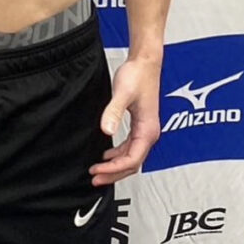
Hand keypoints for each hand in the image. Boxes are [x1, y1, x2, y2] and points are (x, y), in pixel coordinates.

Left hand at [90, 56, 161, 185]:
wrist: (145, 64)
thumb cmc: (137, 76)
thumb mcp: (122, 94)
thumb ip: (113, 112)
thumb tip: (106, 131)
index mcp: (147, 131)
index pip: (131, 160)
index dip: (114, 169)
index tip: (97, 171)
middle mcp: (148, 134)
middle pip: (132, 164)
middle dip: (114, 173)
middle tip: (95, 179)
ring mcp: (145, 130)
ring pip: (131, 157)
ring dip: (115, 166)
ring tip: (97, 170)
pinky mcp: (140, 125)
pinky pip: (130, 147)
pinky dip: (118, 155)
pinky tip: (106, 154)